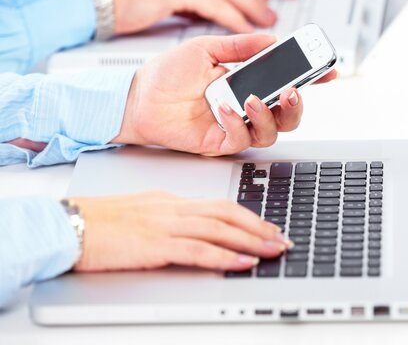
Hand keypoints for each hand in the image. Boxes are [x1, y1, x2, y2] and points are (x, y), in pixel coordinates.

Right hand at [72, 191, 291, 271]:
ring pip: (220, 229)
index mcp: (172, 201)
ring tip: (274, 250)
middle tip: (282, 239)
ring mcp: (166, 224)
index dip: (248, 217)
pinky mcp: (156, 244)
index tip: (268, 228)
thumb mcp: (143, 215)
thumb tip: (195, 233)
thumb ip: (170, 221)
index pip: (220, 205)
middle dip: (260, 227)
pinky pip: (199, 250)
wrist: (70, 225)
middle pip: (228, 213)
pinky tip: (244, 263)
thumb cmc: (100, 222)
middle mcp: (174, 208)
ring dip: (252, 241)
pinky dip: (226, 256)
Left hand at [112, 34, 336, 155]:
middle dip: (297, 106)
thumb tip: (271, 40)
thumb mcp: (206, 49)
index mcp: (248, 82)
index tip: (328, 70)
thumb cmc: (169, 73)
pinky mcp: (221, 142)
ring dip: (267, 116)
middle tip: (293, 91)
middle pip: (289, 116)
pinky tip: (224, 109)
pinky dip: (237, 124)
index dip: (311, 79)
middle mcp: (247, 106)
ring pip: (271, 132)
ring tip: (252, 99)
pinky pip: (241, 139)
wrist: (140, 97)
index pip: (287, 82)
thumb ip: (240, 46)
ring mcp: (236, 126)